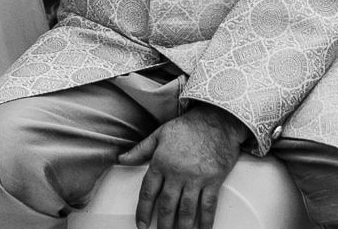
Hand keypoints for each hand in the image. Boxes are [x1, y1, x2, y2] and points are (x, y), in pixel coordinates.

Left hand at [118, 103, 248, 228]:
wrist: (216, 120)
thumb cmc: (186, 127)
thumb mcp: (159, 134)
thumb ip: (140, 150)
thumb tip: (121, 159)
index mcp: (161, 162)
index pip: (148, 192)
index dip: (143, 211)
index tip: (141, 225)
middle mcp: (177, 173)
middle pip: (167, 205)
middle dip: (163, 224)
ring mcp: (196, 178)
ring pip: (187, 210)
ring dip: (182, 227)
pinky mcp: (213, 180)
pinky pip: (208, 206)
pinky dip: (206, 222)